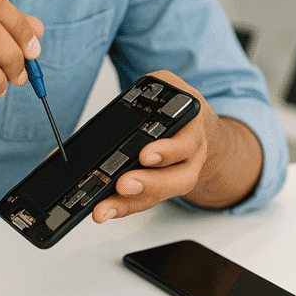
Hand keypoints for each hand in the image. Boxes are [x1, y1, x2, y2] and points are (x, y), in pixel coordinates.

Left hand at [92, 70, 218, 222]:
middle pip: (178, 177)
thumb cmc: (172, 101)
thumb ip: (138, 96)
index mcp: (190, 123)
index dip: (166, 151)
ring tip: (106, 206)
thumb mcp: (160, 87)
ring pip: (164, 195)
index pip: (183, 140)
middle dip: (149, 183)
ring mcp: (182, 171)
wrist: (192, 117)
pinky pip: (151, 199)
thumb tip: (103, 115)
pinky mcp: (166, 185)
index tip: (144, 155)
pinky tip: (106, 208)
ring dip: (135, 201)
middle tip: (123, 184)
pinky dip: (127, 205)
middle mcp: (192, 152)